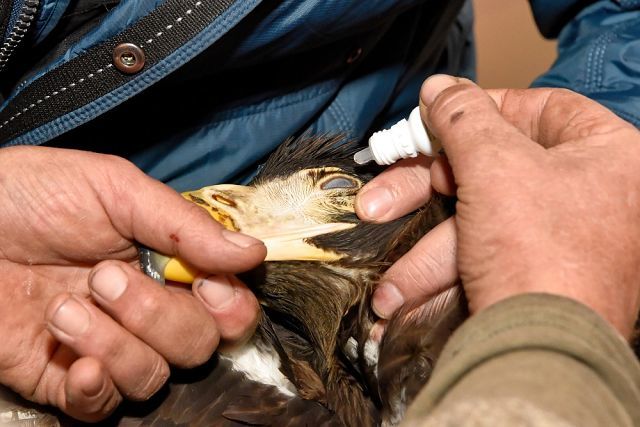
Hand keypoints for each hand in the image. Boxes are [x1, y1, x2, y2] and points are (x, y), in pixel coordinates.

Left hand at [0, 147, 265, 420]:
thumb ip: (186, 225)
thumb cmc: (33, 193)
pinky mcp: (61, 376)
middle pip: (197, 346)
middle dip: (156, 315)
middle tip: (104, 276)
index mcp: (169, 265)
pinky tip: (77, 362)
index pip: (229, 306)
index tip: (203, 283)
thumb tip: (254, 253)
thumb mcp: (115, 189)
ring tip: (64, 306)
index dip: (229, 306)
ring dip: (115, 343)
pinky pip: (105, 408)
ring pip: (153, 377)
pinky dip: (98, 390)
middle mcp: (146, 311)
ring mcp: (106, 345)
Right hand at [358, 75, 639, 337]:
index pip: (538, 108)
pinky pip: (485, 256)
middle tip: (381, 196)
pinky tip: (401, 294)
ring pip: (479, 222)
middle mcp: (593, 196)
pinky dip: (444, 271)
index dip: (480, 108)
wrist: (542, 358)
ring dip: (424, 248)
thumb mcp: (494, 165)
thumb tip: (440, 88)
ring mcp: (565, 240)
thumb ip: (463, 117)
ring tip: (387, 273)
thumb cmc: (539, 253)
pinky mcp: (539, 276)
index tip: (434, 117)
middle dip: (425, 191)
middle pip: (494, 169)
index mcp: (608, 154)